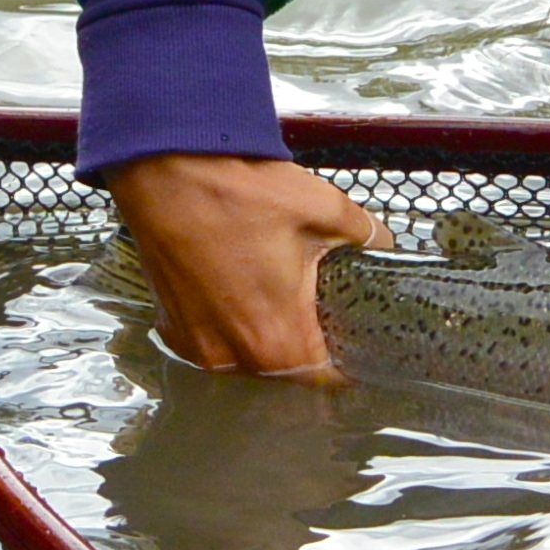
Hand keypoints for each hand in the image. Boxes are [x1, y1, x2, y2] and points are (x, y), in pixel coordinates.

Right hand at [106, 152, 383, 378]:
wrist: (166, 172)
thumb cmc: (238, 193)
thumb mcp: (323, 209)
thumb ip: (365, 235)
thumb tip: (383, 244)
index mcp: (276, 338)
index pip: (325, 377)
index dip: (349, 361)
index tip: (359, 343)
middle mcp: (232, 355)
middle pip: (286, 367)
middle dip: (307, 340)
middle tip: (321, 304)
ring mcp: (197, 345)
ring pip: (247, 355)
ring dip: (266, 331)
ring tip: (276, 290)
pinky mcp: (173, 327)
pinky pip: (214, 340)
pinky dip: (230, 322)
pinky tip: (240, 288)